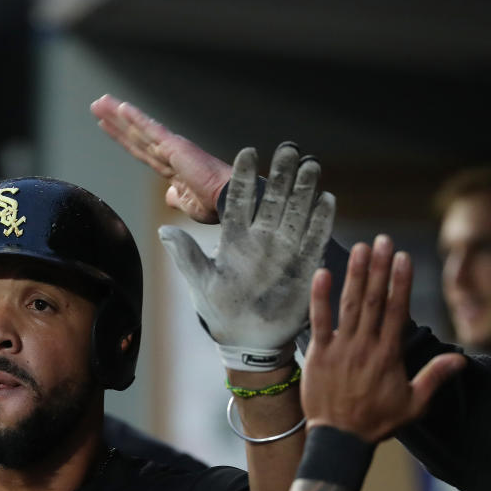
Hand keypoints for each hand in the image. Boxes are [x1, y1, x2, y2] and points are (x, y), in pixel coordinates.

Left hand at [90, 94, 230, 223]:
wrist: (228, 201)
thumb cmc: (215, 204)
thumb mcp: (189, 205)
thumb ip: (177, 197)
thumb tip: (170, 195)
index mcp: (170, 167)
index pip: (140, 149)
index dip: (123, 137)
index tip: (107, 125)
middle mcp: (168, 154)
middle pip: (135, 135)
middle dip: (115, 121)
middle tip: (97, 105)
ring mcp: (171, 148)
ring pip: (138, 129)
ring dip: (118, 115)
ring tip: (101, 102)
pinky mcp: (175, 147)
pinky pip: (151, 130)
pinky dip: (136, 119)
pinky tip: (121, 108)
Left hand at [159, 144, 334, 370]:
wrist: (248, 342)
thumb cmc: (220, 313)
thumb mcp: (200, 284)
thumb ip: (187, 256)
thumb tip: (164, 231)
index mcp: (235, 240)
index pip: (238, 201)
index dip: (243, 177)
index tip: (248, 152)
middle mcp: (262, 239)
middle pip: (273, 199)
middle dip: (281, 174)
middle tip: (289, 149)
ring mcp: (284, 251)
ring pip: (296, 213)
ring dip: (304, 190)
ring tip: (311, 165)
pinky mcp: (304, 267)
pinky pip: (314, 240)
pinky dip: (321, 221)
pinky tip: (326, 199)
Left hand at [302, 235, 465, 442]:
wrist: (339, 439)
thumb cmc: (376, 422)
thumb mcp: (413, 404)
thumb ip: (435, 378)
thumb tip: (460, 359)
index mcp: (388, 355)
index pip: (397, 311)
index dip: (400, 282)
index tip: (403, 258)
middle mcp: (365, 346)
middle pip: (374, 300)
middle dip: (379, 268)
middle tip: (383, 240)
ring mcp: (340, 348)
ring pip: (350, 305)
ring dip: (356, 275)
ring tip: (361, 248)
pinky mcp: (318, 354)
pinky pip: (318, 321)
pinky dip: (319, 297)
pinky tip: (322, 273)